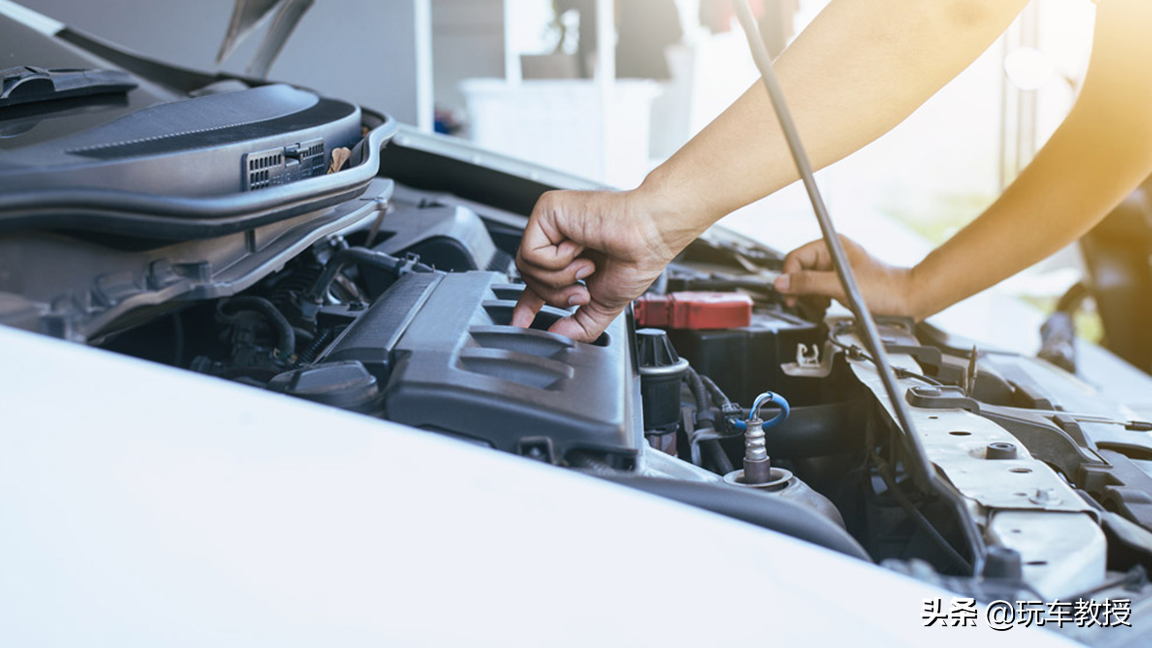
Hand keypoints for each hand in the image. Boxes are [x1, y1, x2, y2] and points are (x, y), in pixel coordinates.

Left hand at [512, 189, 696, 342]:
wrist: (651, 235)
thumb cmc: (637, 258)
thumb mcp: (604, 303)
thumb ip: (579, 324)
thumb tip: (556, 335)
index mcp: (569, 256)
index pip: (537, 281)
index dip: (527, 304)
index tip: (520, 323)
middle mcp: (557, 236)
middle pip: (529, 278)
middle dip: (555, 295)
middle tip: (583, 292)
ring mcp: (550, 222)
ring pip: (527, 267)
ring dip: (559, 278)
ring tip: (587, 266)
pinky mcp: (547, 210)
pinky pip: (531, 253)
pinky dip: (557, 262)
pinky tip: (579, 250)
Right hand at [772, 236, 920, 317]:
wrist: (906, 301)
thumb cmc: (884, 288)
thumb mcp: (840, 285)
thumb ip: (808, 283)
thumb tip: (781, 283)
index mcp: (831, 245)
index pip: (795, 258)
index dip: (789, 276)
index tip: (789, 294)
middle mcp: (831, 254)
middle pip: (799, 270)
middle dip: (799, 289)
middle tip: (800, 303)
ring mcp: (835, 269)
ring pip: (807, 282)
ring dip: (809, 297)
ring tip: (821, 305)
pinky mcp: (839, 283)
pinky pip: (818, 290)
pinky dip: (818, 301)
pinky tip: (827, 306)